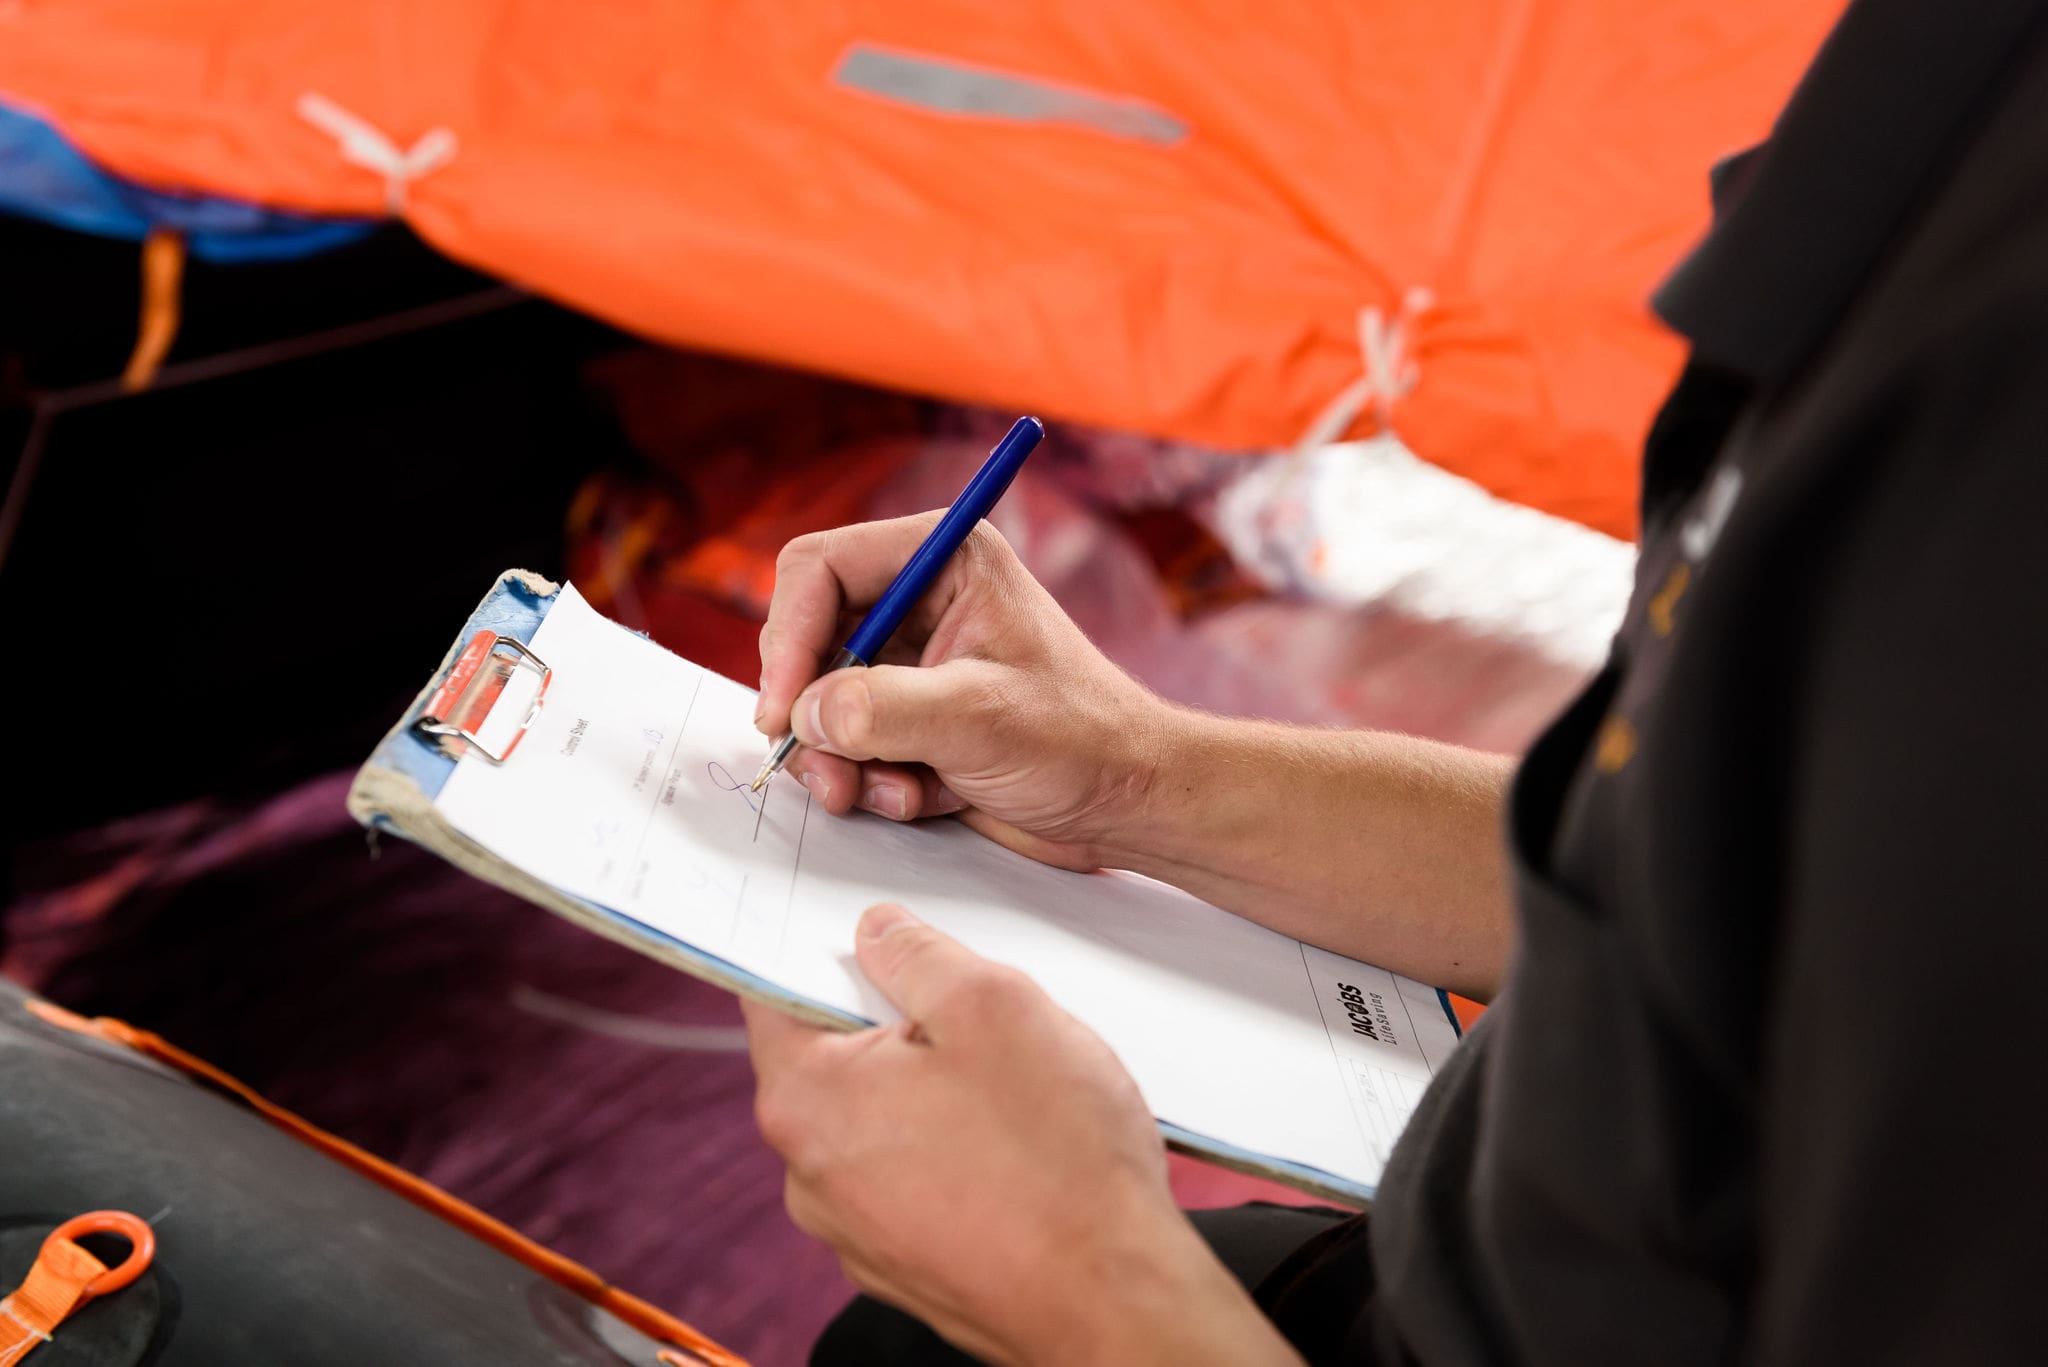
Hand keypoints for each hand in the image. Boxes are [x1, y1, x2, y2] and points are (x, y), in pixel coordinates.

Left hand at [743, 904, 1303, 1365]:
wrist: (1117, 1302)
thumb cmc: (1056, 1158)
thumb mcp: (993, 1006)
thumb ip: (918, 955)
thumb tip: (876, 931)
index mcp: (808, 1102)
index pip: (774, 995)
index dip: (819, 949)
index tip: (861, 929)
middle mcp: (810, 1177)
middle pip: (835, 1060)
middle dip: (899, 1025)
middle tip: (978, 1015)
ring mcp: (857, 1233)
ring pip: (882, 1122)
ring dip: (934, 1092)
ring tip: (1016, 1091)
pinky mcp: (909, 1268)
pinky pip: (915, 1180)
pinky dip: (955, 1153)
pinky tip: (1021, 1150)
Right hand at [756, 516, 1161, 869]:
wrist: (1128, 803)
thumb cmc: (1084, 739)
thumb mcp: (980, 717)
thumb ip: (883, 709)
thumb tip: (805, 714)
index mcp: (944, 560)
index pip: (822, 569)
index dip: (788, 636)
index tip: (783, 709)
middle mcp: (919, 602)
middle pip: (809, 639)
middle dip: (810, 712)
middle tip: (825, 771)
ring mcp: (911, 664)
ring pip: (819, 701)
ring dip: (841, 758)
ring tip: (891, 793)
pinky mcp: (909, 719)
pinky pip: (848, 744)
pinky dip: (871, 780)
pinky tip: (924, 797)